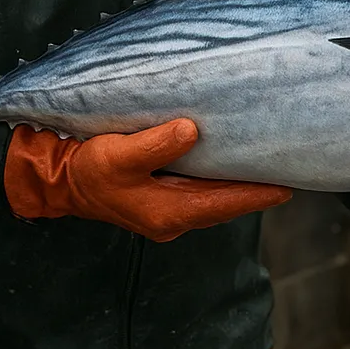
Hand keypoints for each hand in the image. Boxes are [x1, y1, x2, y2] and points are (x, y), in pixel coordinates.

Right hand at [4, 119, 292, 242]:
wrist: (59, 181)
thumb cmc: (88, 169)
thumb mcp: (117, 155)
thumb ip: (155, 145)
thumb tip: (191, 131)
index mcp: (170, 212)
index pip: (226, 203)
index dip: (259, 194)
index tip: (290, 184)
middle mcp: (175, 217)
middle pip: (227, 203)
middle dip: (256, 188)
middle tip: (288, 166)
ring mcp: (169, 211)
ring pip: (216, 198)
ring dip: (239, 184)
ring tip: (268, 161)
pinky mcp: (162, 199)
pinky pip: (203, 191)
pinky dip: (221, 179)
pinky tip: (232, 160)